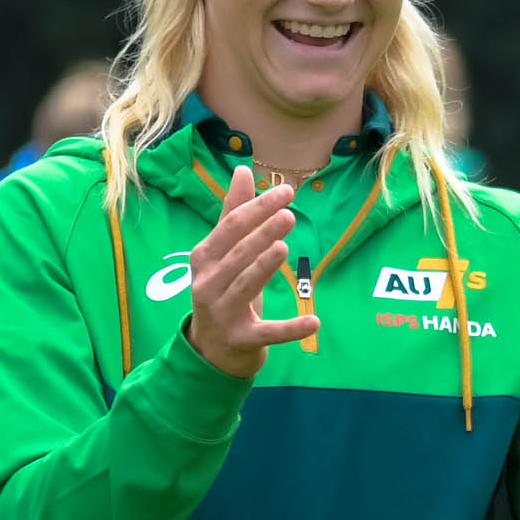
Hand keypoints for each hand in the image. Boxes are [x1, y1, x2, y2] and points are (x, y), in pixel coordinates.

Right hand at [184, 166, 320, 378]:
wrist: (212, 349)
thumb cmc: (222, 290)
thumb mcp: (224, 254)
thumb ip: (233, 213)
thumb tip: (243, 169)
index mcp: (204, 257)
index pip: (231, 226)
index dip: (258, 207)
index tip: (287, 192)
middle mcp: (207, 283)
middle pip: (237, 253)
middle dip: (262, 233)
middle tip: (290, 214)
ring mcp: (222, 313)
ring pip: (244, 286)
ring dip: (264, 267)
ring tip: (285, 248)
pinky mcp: (241, 339)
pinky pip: (267, 332)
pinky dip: (290, 329)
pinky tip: (315, 322)